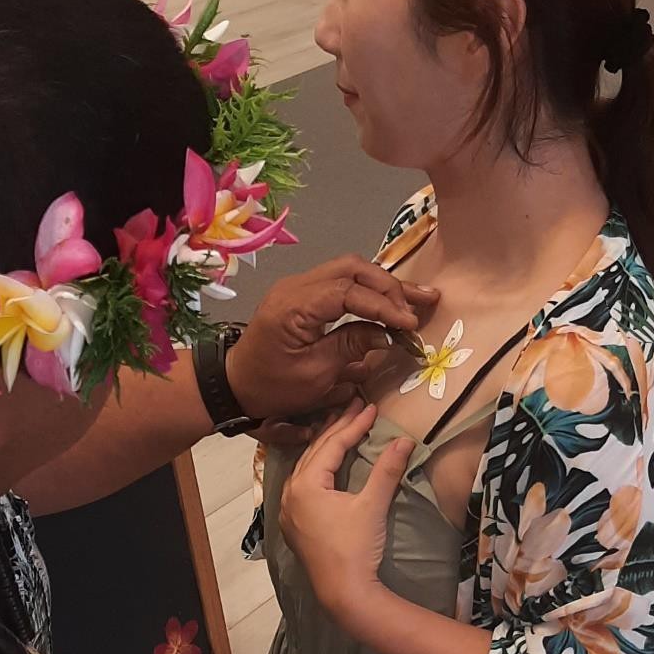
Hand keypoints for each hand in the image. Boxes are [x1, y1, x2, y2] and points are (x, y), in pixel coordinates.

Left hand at [227, 258, 437, 422]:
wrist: (235, 384)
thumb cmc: (271, 385)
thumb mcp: (315, 374)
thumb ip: (351, 347)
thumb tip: (387, 333)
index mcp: (294, 305)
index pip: (348, 292)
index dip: (384, 305)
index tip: (409, 324)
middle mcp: (295, 285)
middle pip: (352, 268)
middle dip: (389, 287)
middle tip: (417, 308)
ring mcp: (298, 285)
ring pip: (349, 270)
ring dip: (382, 284)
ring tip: (416, 298)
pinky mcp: (303, 293)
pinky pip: (340, 281)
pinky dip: (367, 290)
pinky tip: (389, 300)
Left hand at [279, 401, 413, 629]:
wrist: (344, 592)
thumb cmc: (356, 548)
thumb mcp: (372, 505)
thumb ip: (387, 470)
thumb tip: (404, 440)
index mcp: (305, 485)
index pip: (332, 446)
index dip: (354, 425)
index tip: (371, 407)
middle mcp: (290, 493)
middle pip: (315, 452)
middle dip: (336, 428)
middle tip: (355, 406)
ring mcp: (289, 510)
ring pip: (306, 467)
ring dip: (324, 446)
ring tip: (340, 425)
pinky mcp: (295, 524)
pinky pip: (303, 484)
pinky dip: (317, 468)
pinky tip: (325, 462)